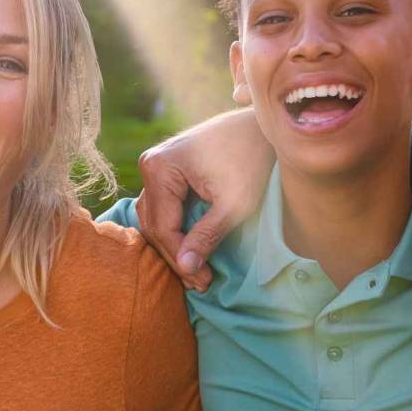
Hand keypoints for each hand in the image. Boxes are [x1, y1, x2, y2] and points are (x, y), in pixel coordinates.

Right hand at [135, 108, 271, 291]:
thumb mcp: (234, 203)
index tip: (203, 282)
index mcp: (159, 168)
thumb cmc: (252, 160)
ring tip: (198, 272)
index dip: (181, 258)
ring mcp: (156, 165)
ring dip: (175, 245)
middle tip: (200, 283)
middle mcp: (150, 164)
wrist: (261, 127)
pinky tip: (193, 249)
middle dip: (177, 255)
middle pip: (155, 224)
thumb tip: (185, 268)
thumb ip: (207, 235)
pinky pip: (163, 207)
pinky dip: (177, 229)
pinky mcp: (167, 169)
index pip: (163, 226)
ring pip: (156, 217)